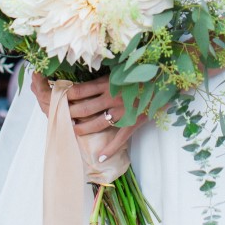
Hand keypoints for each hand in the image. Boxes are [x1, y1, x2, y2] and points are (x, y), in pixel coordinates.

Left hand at [31, 72, 147, 160]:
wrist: (167, 77)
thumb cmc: (144, 68)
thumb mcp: (122, 67)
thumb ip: (107, 74)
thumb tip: (90, 78)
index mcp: (108, 82)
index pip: (80, 90)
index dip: (66, 95)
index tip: (57, 97)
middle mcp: (112, 97)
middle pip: (84, 108)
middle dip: (69, 113)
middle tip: (58, 116)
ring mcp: (123, 111)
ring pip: (97, 123)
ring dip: (83, 129)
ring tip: (72, 131)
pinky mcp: (134, 121)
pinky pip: (120, 138)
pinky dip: (110, 149)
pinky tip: (100, 157)